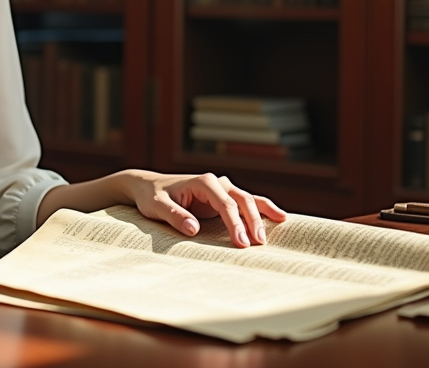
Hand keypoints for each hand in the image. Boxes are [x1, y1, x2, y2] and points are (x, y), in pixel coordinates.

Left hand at [120, 169, 287, 247]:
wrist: (148, 187)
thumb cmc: (152, 197)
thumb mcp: (156, 206)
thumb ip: (174, 215)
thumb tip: (192, 229)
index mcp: (203, 182)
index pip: (225, 204)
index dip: (235, 223)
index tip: (241, 243)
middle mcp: (216, 183)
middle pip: (241, 200)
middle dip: (251, 222)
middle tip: (257, 245)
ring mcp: (222, 189)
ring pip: (248, 200)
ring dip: (261, 217)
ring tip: (268, 237)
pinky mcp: (223, 198)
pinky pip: (247, 202)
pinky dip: (263, 209)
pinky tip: (280, 218)